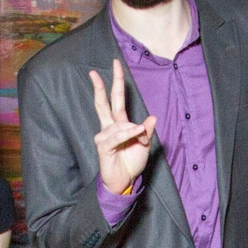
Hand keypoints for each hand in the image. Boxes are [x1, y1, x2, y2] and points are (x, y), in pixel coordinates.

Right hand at [90, 60, 156, 196]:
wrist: (124, 182)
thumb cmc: (131, 162)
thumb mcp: (145, 145)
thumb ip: (147, 131)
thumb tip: (152, 117)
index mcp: (120, 124)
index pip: (116, 99)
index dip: (116, 82)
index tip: (115, 65)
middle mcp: (109, 127)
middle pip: (103, 103)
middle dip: (100, 87)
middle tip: (94, 71)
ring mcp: (105, 136)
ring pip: (119, 123)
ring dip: (134, 130)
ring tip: (140, 140)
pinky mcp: (103, 147)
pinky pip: (116, 136)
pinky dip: (127, 133)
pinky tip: (136, 133)